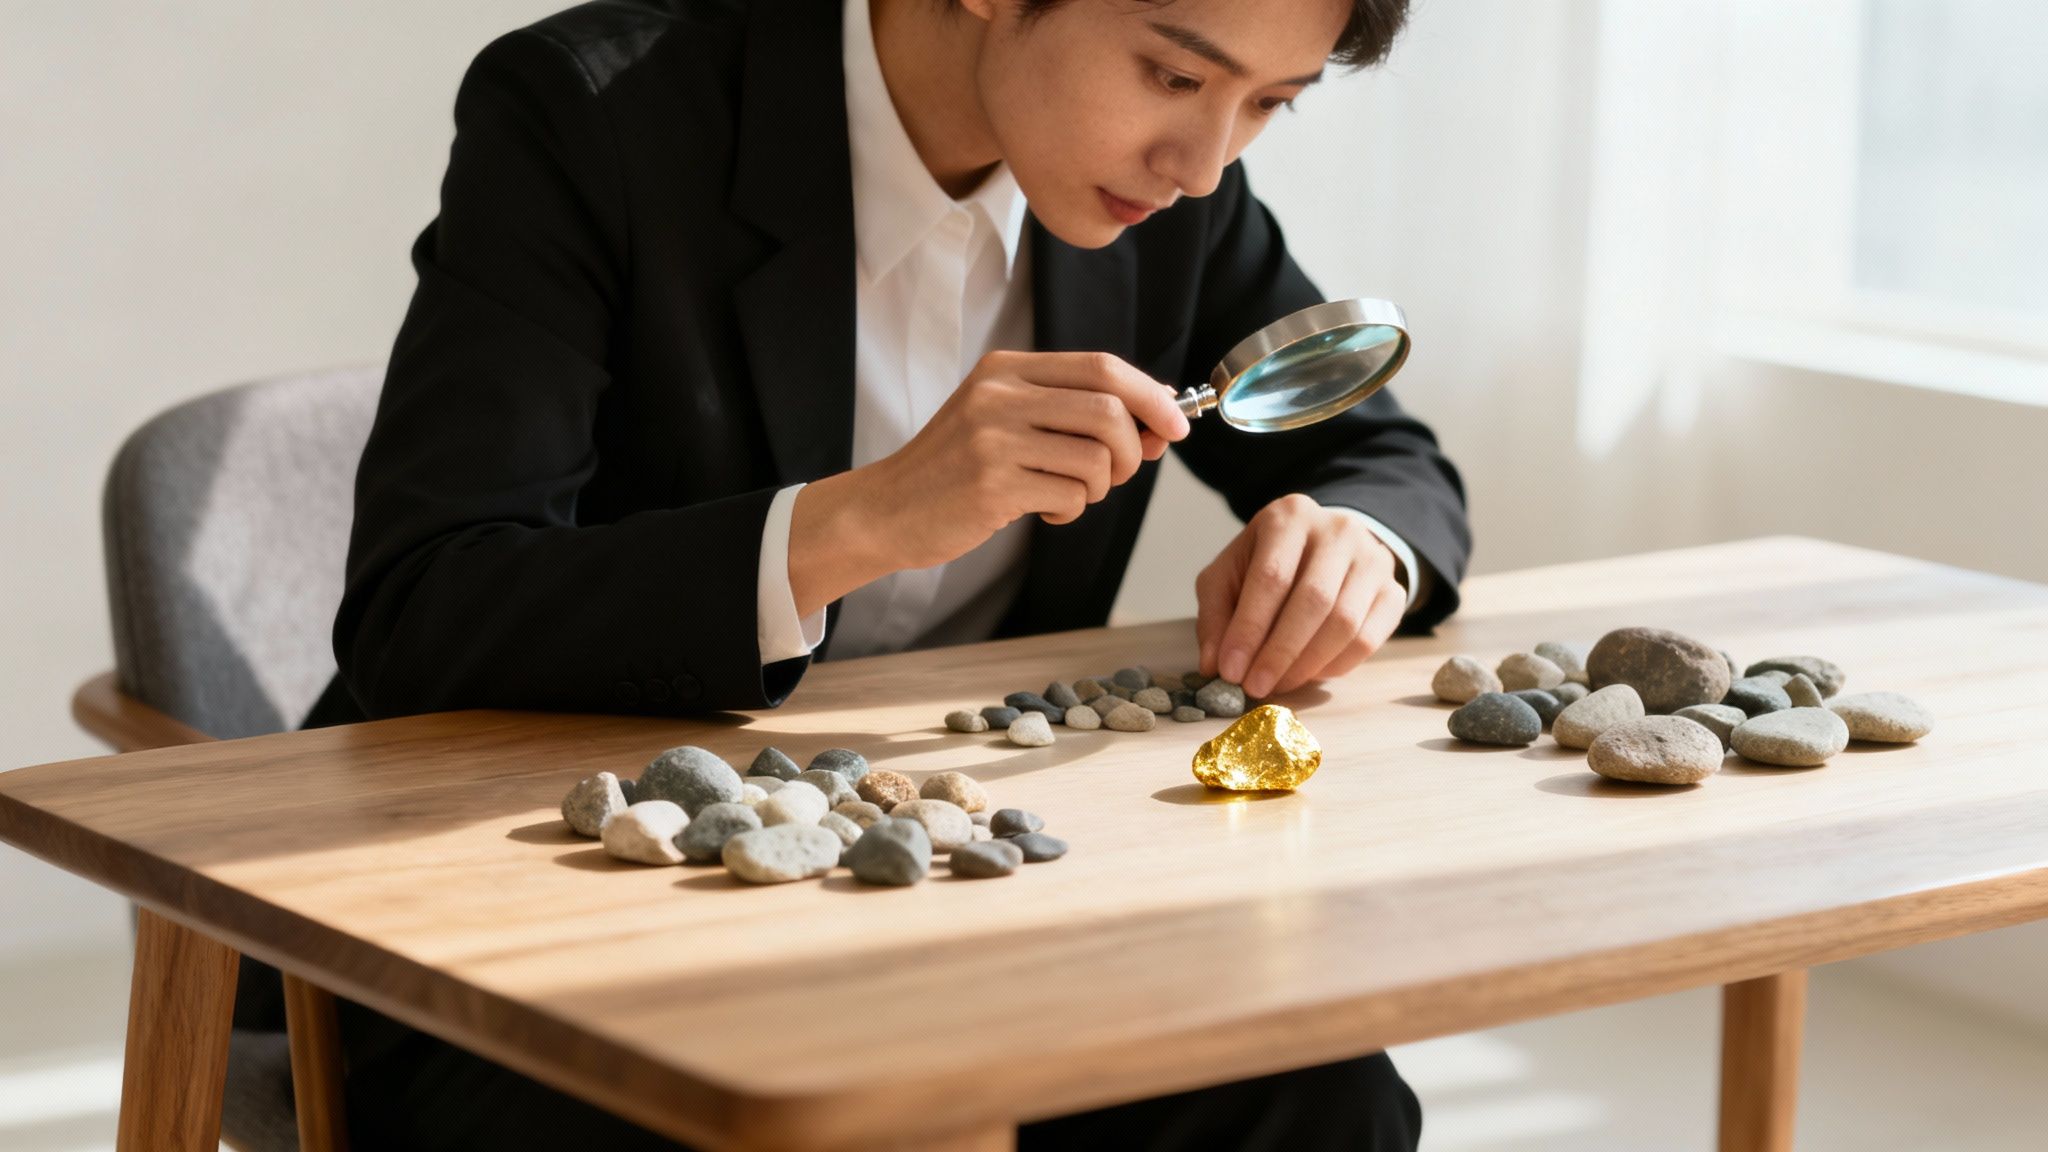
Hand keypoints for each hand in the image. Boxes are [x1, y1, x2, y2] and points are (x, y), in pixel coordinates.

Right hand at [860, 350, 1189, 568]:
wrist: (885, 510)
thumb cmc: (956, 469)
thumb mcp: (1007, 421)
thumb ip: (1075, 413)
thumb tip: (1160, 419)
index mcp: (1007, 369)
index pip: (1103, 367)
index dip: (1152, 396)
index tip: (1176, 426)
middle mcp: (999, 395)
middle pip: (1110, 409)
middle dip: (1134, 450)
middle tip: (1117, 474)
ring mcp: (993, 439)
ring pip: (1097, 457)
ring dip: (1100, 487)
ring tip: (1068, 493)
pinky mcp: (991, 485)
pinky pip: (1070, 495)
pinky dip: (1071, 509)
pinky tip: (1041, 509)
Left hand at [1195, 494, 1406, 698]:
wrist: (1322, 547)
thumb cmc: (1267, 562)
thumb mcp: (1228, 575)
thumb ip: (1216, 615)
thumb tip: (1214, 664)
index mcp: (1290, 517)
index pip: (1271, 577)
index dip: (1249, 629)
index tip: (1230, 670)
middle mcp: (1338, 530)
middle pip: (1314, 600)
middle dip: (1280, 652)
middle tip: (1255, 687)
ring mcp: (1373, 558)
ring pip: (1345, 623)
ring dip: (1307, 665)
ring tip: (1278, 684)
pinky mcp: (1394, 590)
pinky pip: (1369, 639)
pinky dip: (1336, 666)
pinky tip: (1309, 674)